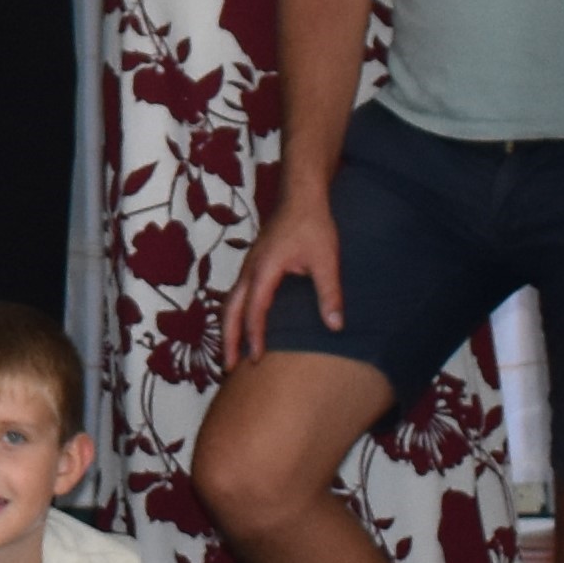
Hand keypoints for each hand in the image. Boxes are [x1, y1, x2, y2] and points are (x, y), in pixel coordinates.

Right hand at [224, 190, 345, 369]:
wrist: (301, 196)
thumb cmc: (313, 225)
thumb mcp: (326, 260)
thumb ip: (329, 294)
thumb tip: (335, 327)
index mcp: (265, 270)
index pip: (254, 310)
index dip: (254, 336)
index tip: (256, 359)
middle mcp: (250, 269)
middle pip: (230, 310)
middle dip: (228, 339)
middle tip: (228, 367)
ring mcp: (248, 266)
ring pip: (230, 302)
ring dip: (228, 328)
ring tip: (230, 353)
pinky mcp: (253, 264)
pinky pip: (236, 294)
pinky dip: (234, 314)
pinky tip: (241, 325)